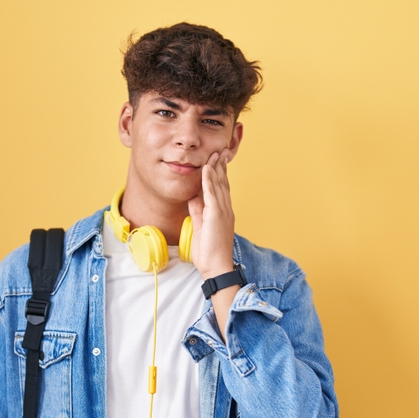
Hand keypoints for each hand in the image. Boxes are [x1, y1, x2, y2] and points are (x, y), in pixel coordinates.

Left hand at [187, 149, 235, 279]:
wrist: (216, 267)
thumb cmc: (209, 252)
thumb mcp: (200, 226)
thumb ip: (197, 211)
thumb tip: (193, 197)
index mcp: (222, 212)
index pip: (221, 188)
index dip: (220, 173)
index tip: (218, 160)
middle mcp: (225, 209)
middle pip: (223, 183)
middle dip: (221, 165)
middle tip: (221, 150)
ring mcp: (222, 212)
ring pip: (219, 185)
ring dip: (216, 168)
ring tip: (214, 153)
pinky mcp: (216, 216)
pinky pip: (212, 195)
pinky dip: (209, 180)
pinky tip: (207, 169)